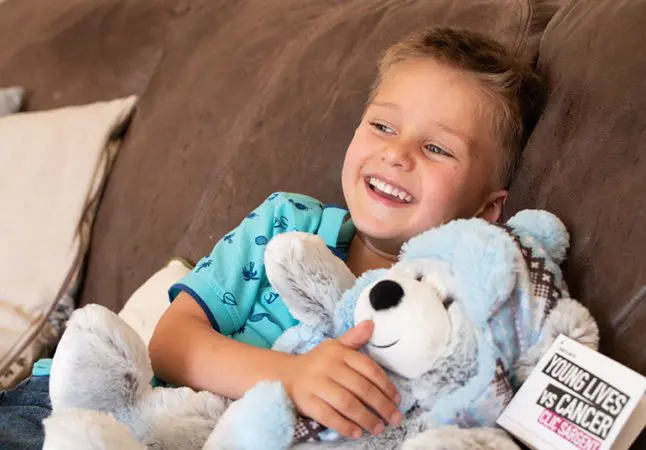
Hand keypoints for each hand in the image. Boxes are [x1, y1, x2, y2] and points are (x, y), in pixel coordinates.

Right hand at [281, 321, 401, 438]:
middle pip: (360, 388)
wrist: (286, 375)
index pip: (368, 368)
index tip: (397, 399)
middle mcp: (328, 366)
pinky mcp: (307, 401)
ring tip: (379, 428)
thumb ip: (354, 338)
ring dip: (366, 418)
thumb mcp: (335, 346)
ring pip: (347, 403)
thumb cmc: (318, 362)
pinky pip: (329, 416)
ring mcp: (316, 384)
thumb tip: (372, 323)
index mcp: (339, 352)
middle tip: (394, 418)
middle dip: (381, 405)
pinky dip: (345, 426)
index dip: (385, 385)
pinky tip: (357, 433)